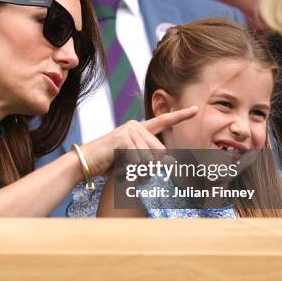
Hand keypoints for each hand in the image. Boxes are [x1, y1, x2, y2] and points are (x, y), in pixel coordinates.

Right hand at [80, 106, 197, 176]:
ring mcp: (129, 130)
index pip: (163, 121)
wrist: (86, 161)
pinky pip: (137, 161)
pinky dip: (130, 169)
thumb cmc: (109, 162)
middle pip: (160, 152)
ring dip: (139, 171)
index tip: (196, 109)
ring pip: (149, 159)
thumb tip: (171, 161)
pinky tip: (118, 166)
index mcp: (139, 129)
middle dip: (151, 167)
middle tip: (134, 171)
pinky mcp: (123, 138)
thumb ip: (150, 159)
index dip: (180, 116)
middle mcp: (136, 126)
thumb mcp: (132, 161)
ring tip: (124, 169)